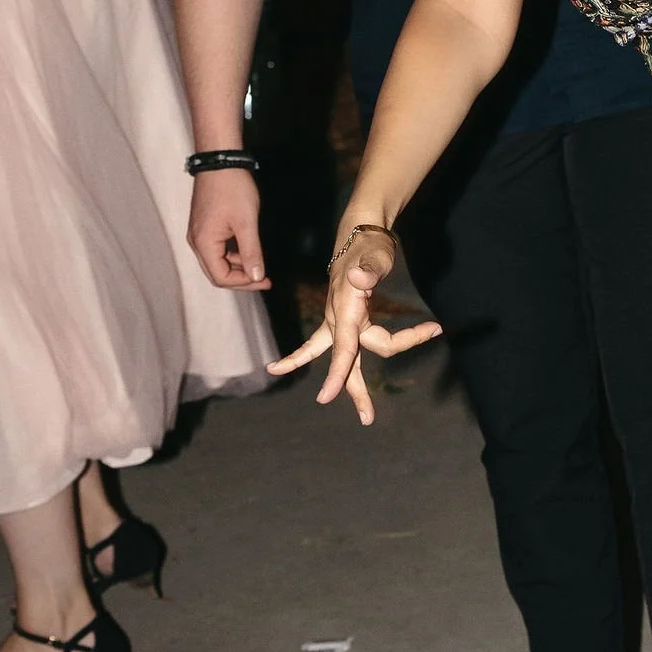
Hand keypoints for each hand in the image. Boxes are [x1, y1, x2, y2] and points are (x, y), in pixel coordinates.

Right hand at [188, 165, 270, 288]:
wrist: (220, 161)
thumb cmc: (232, 188)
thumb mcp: (246, 222)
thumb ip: (251, 252)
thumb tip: (257, 276)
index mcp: (203, 243)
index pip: (220, 277)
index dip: (244, 283)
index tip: (265, 279)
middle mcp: (196, 241)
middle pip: (216, 273)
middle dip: (241, 278)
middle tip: (264, 278)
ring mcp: (198, 233)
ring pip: (216, 262)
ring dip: (237, 266)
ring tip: (258, 264)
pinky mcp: (203, 226)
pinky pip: (216, 249)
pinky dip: (232, 254)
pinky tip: (247, 250)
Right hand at [268, 223, 440, 426]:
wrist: (359, 232)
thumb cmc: (369, 244)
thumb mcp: (374, 253)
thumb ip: (369, 267)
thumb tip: (361, 280)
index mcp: (347, 311)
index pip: (345, 349)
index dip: (336, 374)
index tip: (326, 398)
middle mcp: (340, 320)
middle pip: (350, 361)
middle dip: (356, 391)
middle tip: (368, 420)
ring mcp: (340, 321)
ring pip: (347, 359)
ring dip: (353, 386)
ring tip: (366, 415)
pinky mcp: (345, 318)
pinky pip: (331, 344)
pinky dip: (304, 356)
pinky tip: (277, 368)